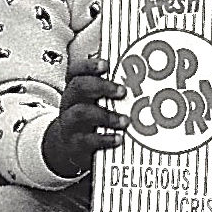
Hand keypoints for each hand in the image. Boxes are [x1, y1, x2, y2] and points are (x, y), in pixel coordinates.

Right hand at [40, 55, 126, 176]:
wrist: (70, 146)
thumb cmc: (90, 117)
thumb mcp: (96, 101)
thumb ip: (112, 88)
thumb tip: (141, 76)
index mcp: (76, 88)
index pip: (76, 70)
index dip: (89, 65)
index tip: (106, 65)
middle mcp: (70, 102)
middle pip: (78, 87)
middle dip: (101, 86)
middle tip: (122, 91)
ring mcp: (70, 123)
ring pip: (81, 113)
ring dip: (106, 115)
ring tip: (125, 121)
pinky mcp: (75, 143)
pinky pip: (86, 140)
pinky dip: (104, 139)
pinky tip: (118, 138)